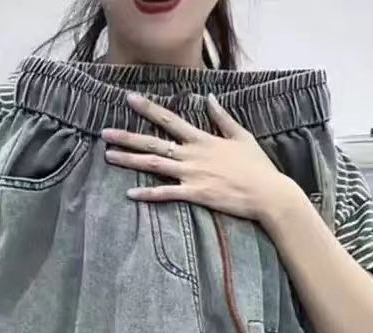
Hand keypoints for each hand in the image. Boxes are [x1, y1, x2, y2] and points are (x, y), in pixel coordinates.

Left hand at [102, 92, 300, 223]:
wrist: (268, 193)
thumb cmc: (257, 167)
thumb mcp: (242, 136)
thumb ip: (223, 117)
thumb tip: (210, 98)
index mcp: (203, 139)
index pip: (170, 120)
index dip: (148, 108)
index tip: (128, 98)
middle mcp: (192, 155)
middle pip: (153, 142)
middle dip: (127, 136)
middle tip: (104, 132)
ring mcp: (192, 175)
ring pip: (154, 165)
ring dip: (130, 160)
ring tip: (108, 157)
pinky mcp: (196, 195)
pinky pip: (167, 194)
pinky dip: (148, 194)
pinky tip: (131, 193)